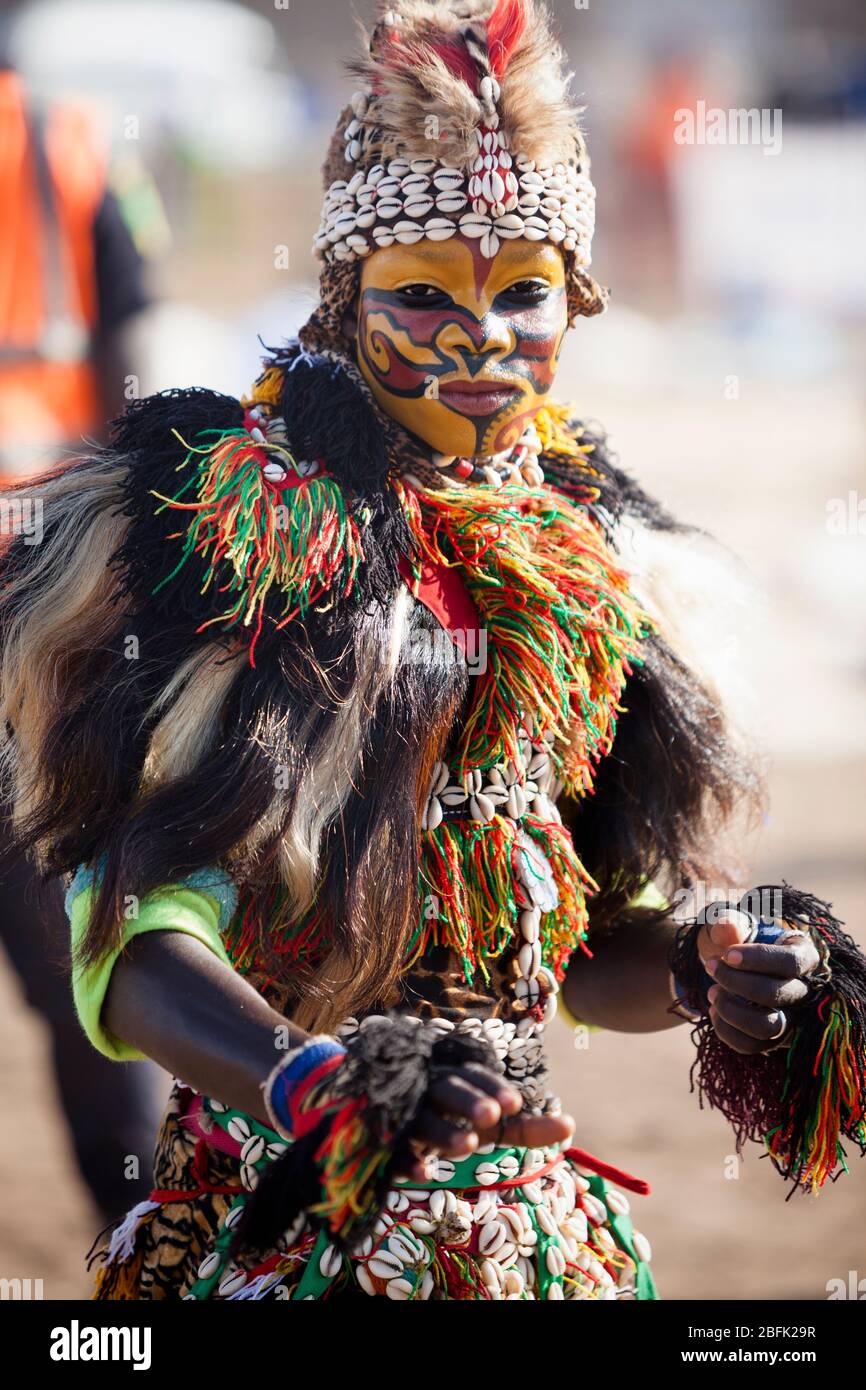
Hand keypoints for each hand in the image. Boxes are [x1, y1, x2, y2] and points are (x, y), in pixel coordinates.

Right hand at [394, 1062, 573, 1181]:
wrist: (393, 1123)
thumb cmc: (453, 1120)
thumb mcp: (490, 1123)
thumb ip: (526, 1127)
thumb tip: (570, 1125)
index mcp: (454, 1078)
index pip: (473, 1076)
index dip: (491, 1087)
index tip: (514, 1104)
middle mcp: (428, 1090)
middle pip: (447, 1089)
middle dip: (468, 1100)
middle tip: (492, 1115)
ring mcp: (404, 1116)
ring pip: (420, 1119)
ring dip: (442, 1131)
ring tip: (468, 1146)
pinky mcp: (385, 1144)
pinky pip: (393, 1151)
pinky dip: (407, 1162)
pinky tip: (424, 1175)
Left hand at [697, 909, 819, 1054]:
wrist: (729, 962)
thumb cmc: (737, 939)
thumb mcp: (731, 924)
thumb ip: (728, 921)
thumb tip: (727, 928)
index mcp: (803, 955)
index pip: (791, 962)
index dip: (759, 959)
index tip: (727, 954)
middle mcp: (804, 991)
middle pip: (778, 995)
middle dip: (737, 982)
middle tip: (710, 966)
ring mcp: (791, 1018)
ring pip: (769, 1028)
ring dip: (733, 1012)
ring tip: (711, 992)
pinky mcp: (773, 1039)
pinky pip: (752, 1046)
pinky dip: (726, 1031)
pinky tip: (713, 1010)